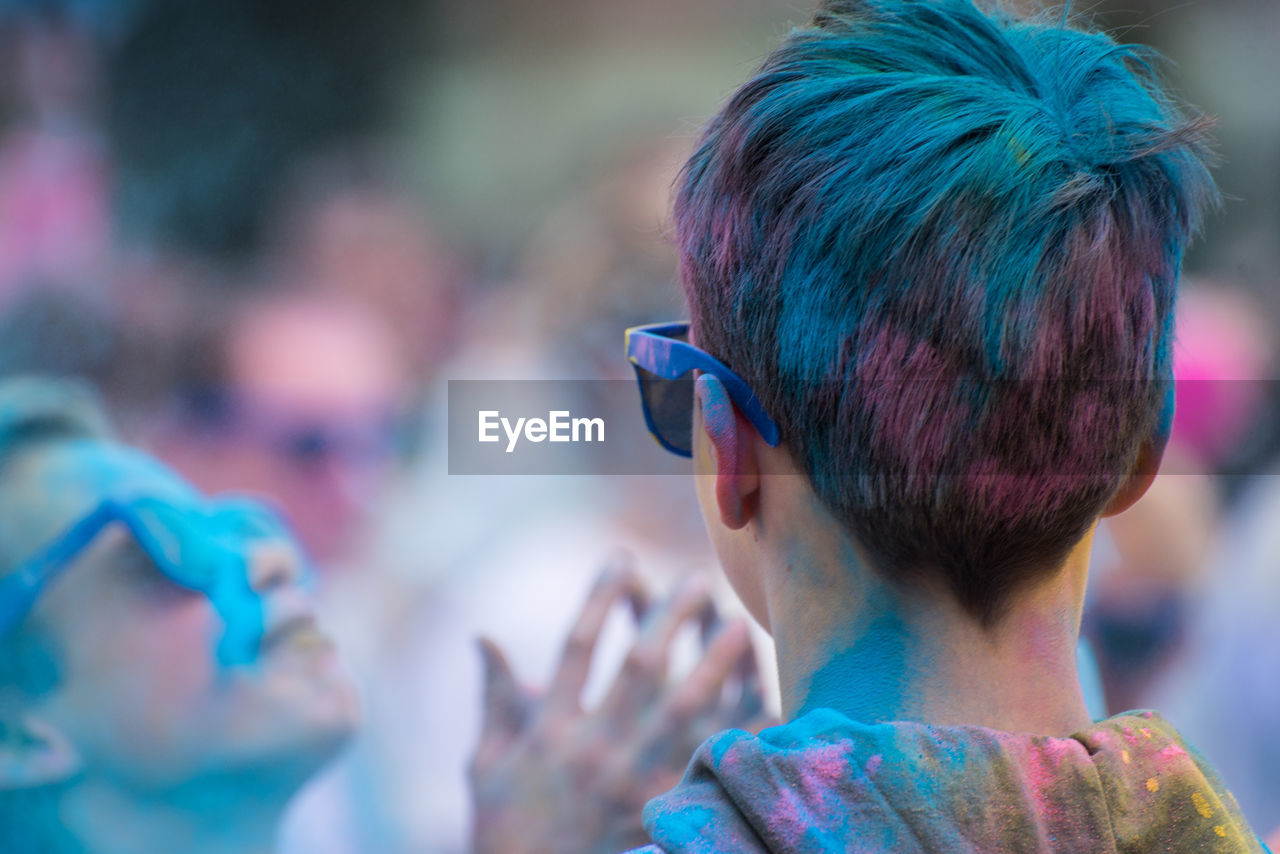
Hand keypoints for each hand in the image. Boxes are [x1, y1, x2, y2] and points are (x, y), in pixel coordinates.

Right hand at [469, 560, 769, 853]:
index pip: (578, 645)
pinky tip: (763, 702)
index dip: (600, 595)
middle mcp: (594, 751)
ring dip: (715, 662)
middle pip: (641, 666)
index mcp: (549, 730)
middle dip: (670, 616)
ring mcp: (633, 784)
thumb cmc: (505, 832)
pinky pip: (710, 766)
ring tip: (740, 626)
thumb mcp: (487, 766)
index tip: (623, 557)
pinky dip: (738, 734)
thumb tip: (482, 636)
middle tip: (698, 581)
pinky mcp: (664, 814)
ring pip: (685, 709)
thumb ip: (495, 698)